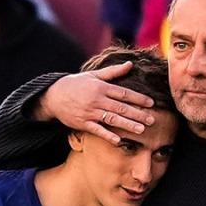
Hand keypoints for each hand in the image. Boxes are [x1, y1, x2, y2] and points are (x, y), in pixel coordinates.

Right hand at [37, 61, 154, 144]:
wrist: (54, 95)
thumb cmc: (77, 84)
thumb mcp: (94, 75)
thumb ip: (113, 72)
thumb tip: (130, 64)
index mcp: (101, 87)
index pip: (124, 93)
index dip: (138, 98)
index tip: (151, 103)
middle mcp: (97, 99)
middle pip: (121, 107)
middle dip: (137, 114)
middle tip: (152, 120)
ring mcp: (90, 112)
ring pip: (112, 119)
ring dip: (127, 125)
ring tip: (141, 130)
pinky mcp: (83, 123)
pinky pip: (97, 130)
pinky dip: (108, 135)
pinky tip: (119, 140)